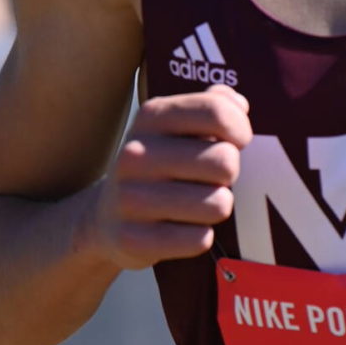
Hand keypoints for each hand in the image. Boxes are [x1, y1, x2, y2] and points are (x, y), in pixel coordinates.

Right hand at [88, 86, 251, 270]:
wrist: (106, 217)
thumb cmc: (160, 165)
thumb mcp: (176, 127)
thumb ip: (212, 106)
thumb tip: (239, 105)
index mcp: (151, 117)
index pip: (217, 111)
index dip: (239, 130)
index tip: (235, 141)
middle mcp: (135, 154)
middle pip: (225, 161)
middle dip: (228, 174)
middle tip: (210, 178)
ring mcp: (130, 197)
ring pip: (218, 204)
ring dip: (216, 207)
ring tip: (195, 204)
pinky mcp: (132, 239)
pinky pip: (199, 239)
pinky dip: (200, 237)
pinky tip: (181, 228)